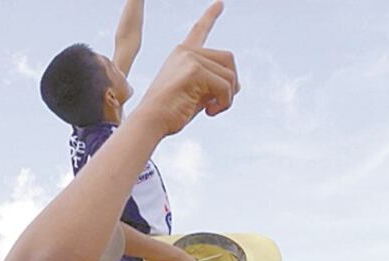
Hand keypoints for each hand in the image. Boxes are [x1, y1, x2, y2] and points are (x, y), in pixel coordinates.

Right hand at [132, 2, 238, 136]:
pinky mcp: (194, 70)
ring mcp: (190, 58)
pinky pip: (225, 86)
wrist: (151, 121)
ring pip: (230, 74)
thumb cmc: (170, 113)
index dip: (211, 16)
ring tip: (212, 109)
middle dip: (231, 83)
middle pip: (228, 59)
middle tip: (220, 103)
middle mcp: (186, 51)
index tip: (220, 3)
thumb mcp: (195, 95)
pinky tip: (209, 112)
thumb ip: (213, 85)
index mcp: (182, 54)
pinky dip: (224, 102)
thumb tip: (237, 84)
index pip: (200, 31)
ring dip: (228, 97)